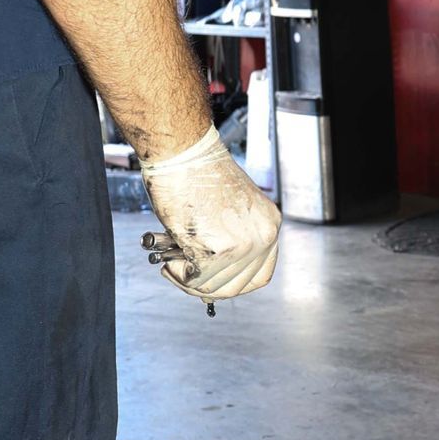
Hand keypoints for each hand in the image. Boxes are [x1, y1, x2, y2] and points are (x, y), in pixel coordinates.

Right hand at [141, 127, 281, 300]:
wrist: (184, 153)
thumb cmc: (197, 174)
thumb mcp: (228, 211)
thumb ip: (229, 242)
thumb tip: (212, 276)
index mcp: (269, 223)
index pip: (259, 275)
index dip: (231, 284)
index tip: (210, 282)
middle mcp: (263, 236)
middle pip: (236, 286)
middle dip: (206, 286)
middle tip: (182, 274)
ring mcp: (244, 244)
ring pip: (214, 287)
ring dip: (188, 281)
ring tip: (173, 262)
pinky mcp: (219, 250)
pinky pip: (196, 279)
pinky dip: (178, 274)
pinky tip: (170, 258)